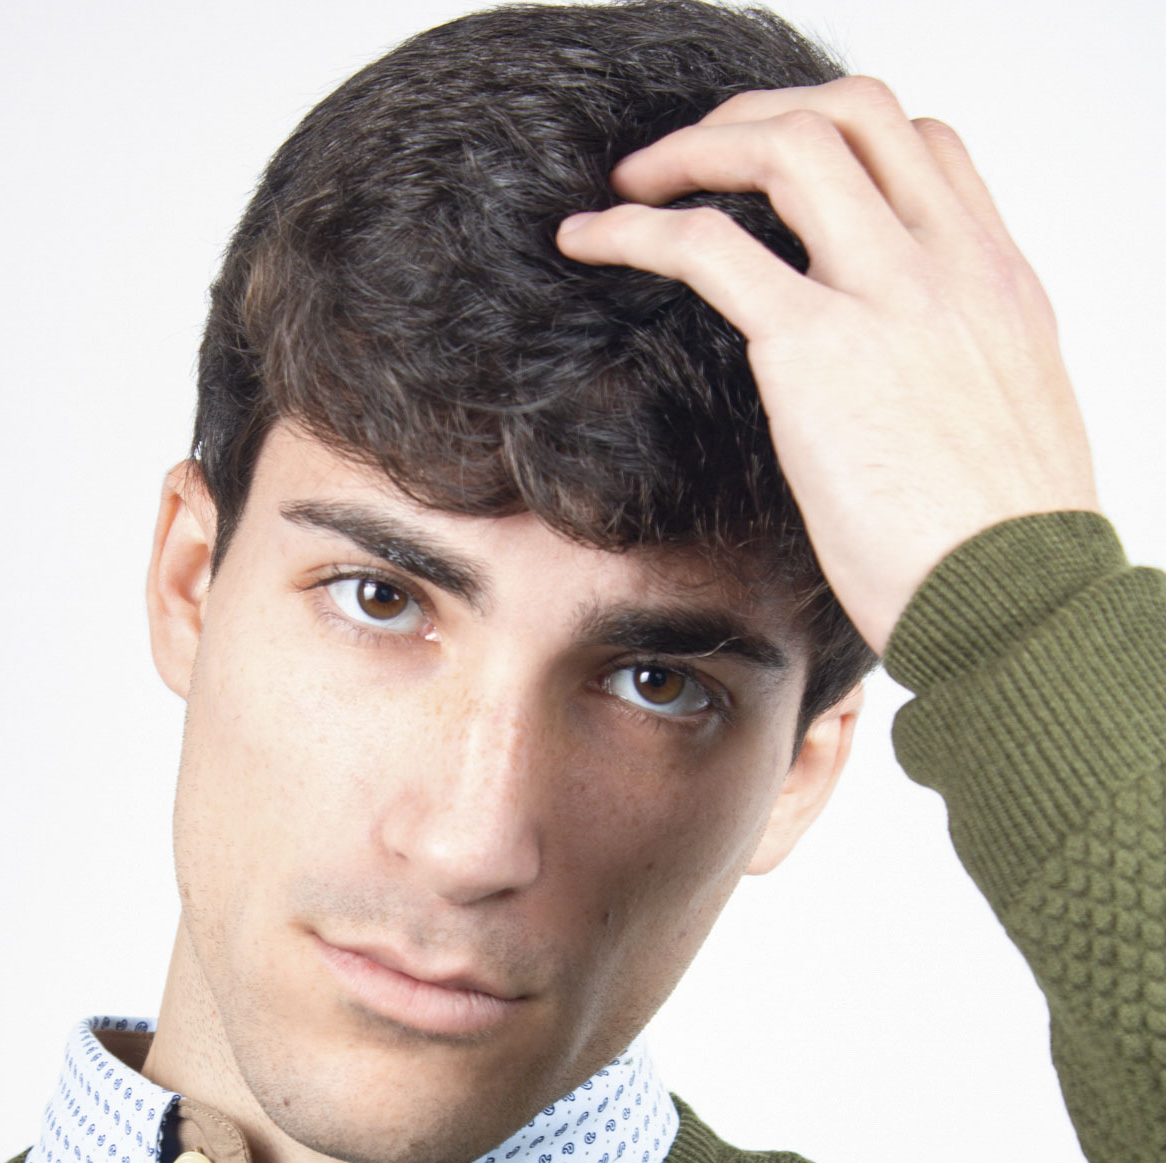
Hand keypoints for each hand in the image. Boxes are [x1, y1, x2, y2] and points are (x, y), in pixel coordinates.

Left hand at [557, 77, 1100, 654]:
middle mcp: (953, 267)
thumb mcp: (1008, 446)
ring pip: (787, 145)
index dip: (845, 140)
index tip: (782, 176)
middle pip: (856, 116)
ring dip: (697, 146)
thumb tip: (908, 416)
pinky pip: (706, 245)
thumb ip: (956, 395)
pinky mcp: (816, 347)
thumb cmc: (1008, 562)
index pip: (928, 151)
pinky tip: (587, 242)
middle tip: (697, 157)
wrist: (1018, 603)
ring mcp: (888, 295)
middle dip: (761, 115)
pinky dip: (635, 228)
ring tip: (633, 183)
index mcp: (1002, 288)